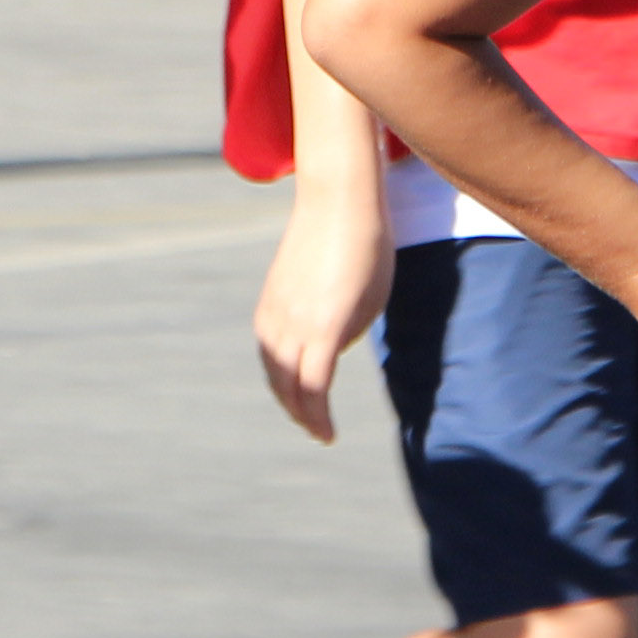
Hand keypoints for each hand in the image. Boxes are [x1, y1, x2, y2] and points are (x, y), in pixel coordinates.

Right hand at [252, 187, 394, 443]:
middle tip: (317, 430)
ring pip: (271, 366)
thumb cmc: (368, 251)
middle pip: (287, 386)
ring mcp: (274, 309)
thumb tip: (323, 354)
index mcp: (322, 328)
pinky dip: (276, 366)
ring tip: (302, 408)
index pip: (313, 391)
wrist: (338, 201)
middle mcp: (292, 323)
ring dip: (285, 392)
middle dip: (302, 414)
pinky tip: (289, 373)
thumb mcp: (370, 302)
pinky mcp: (268, 297)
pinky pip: (266, 344)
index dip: (320, 419)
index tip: (330, 436)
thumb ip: (343, 336)